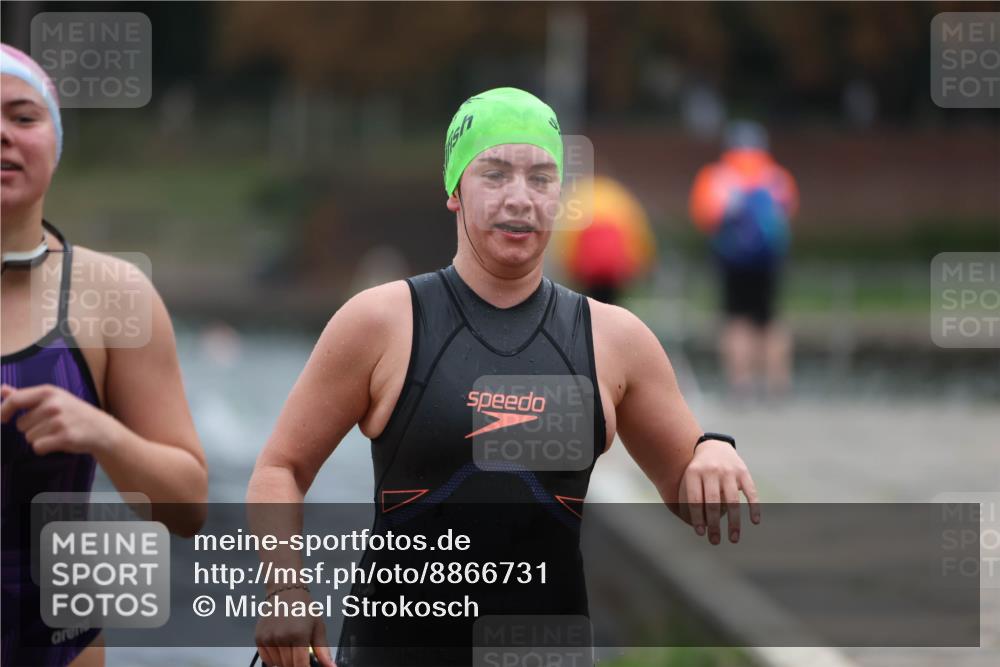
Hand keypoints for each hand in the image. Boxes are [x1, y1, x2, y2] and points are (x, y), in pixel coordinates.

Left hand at [0, 383, 120, 455]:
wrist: (101, 429)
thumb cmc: (73, 413)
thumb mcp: (52, 398)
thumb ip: (25, 395)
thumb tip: (2, 390)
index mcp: (49, 392)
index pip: (15, 400)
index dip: (3, 411)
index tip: (3, 419)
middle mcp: (53, 405)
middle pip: (20, 425)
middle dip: (31, 428)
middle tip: (51, 425)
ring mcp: (59, 421)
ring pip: (29, 437)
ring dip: (40, 438)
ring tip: (57, 432)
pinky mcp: (64, 437)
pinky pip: (38, 447)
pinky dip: (44, 448)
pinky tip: (58, 442)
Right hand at [255, 587, 335, 666]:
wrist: (285, 590)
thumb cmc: (303, 607)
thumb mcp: (318, 626)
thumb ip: (323, 650)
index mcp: (299, 634)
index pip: (300, 665)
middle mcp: (281, 637)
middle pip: (289, 666)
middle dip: (296, 664)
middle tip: (301, 655)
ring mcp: (268, 638)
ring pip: (277, 664)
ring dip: (285, 662)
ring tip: (291, 648)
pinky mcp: (258, 638)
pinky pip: (266, 660)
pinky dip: (274, 659)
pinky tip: (281, 649)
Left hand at [678, 440, 760, 543]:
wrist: (715, 446)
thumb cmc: (699, 469)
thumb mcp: (689, 476)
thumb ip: (688, 496)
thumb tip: (691, 525)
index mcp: (694, 473)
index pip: (695, 499)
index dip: (697, 518)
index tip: (700, 533)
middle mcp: (712, 471)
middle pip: (713, 502)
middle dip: (714, 525)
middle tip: (715, 541)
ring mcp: (729, 471)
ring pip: (732, 501)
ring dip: (734, 523)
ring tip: (733, 538)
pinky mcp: (743, 472)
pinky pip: (751, 492)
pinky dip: (754, 507)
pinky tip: (754, 521)